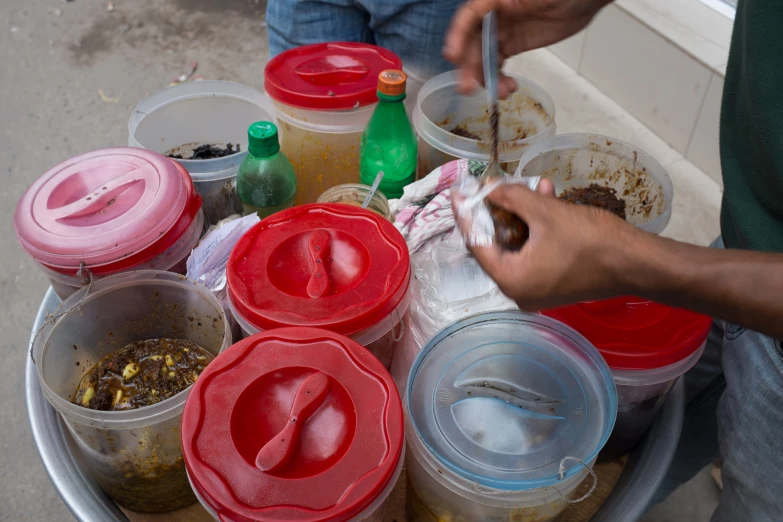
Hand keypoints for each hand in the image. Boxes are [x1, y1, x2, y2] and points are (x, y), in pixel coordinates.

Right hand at [444, 0, 611, 96]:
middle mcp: (493, 15)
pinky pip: (497, 64)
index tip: (453, 55)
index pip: (469, 17)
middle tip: (468, 88)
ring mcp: (502, 31)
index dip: (458, 36)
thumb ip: (517, 0)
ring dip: (484, 78)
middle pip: (472, 43)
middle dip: (469, 66)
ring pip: (483, 57)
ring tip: (500, 93)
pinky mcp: (513, 44)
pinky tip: (507, 88)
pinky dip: (498, 78)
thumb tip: (503, 5)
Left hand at [453, 180, 641, 310]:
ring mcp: (537, 290)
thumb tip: (488, 188)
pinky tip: (546, 198)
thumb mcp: (546, 212)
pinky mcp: (553, 284)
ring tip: (531, 186)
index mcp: (510, 281)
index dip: (467, 214)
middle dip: (498, 211)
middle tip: (494, 186)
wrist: (638, 264)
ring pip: (517, 245)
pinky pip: (534, 252)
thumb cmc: (592, 241)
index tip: (459, 192)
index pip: (476, 244)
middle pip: (495, 245)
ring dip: (522, 214)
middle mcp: (519, 292)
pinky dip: (536, 228)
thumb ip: (511, 198)